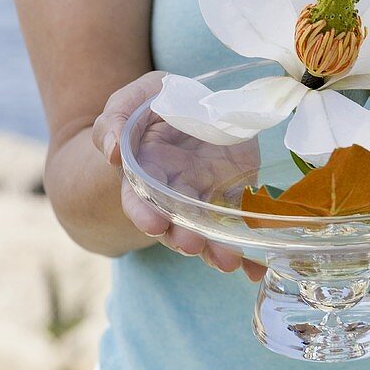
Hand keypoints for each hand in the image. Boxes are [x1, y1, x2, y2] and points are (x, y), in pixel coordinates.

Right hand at [92, 71, 265, 278]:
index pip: (140, 201)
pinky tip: (256, 269)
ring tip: (228, 262)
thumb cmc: (157, 104)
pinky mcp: (237, 194)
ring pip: (210, 231)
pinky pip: (243, 223)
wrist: (197, 103)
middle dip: (183, 238)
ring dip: (217, 251)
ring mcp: (207, 196)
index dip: (145, 214)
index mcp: (146, 173)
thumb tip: (112, 152)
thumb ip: (114, 121)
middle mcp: (175, 193)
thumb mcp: (134, 100)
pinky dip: (250, 252)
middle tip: (193, 245)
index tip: (153, 225)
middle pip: (176, 224)